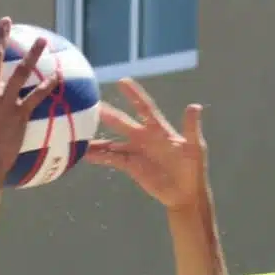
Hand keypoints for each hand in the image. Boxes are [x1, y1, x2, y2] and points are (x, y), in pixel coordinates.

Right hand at [87, 78, 205, 209]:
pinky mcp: (131, 166)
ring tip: (79, 131)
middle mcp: (144, 137)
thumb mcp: (195, 148)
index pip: (145, 108)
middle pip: (122, 122)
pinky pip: (112, 159)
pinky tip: (84, 154)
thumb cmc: (193, 169)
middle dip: (107, 113)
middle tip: (91, 105)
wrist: (186, 193)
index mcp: (159, 130)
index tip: (122, 81)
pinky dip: (98, 156)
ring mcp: (136, 151)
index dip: (134, 95)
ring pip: (112, 141)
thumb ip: (191, 128)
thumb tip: (195, 106)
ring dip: (97, 137)